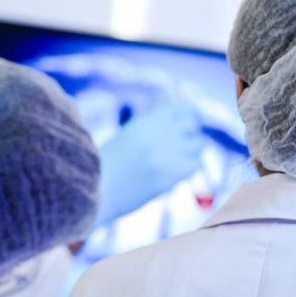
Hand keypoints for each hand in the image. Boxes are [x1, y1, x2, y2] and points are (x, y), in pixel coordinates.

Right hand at [94, 102, 205, 224]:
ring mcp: (169, 152)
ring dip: (193, 151)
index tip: (187, 126)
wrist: (94, 188)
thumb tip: (176, 122)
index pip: (184, 108)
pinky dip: (190, 169)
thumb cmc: (106, 166)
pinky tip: (176, 174)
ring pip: (200, 144)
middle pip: (194, 123)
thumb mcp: (130, 137)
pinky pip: (196, 165)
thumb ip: (153, 129)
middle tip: (184, 145)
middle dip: (192, 133)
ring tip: (179, 161)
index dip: (189, 117)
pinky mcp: (172, 173)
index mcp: (149, 120)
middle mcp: (162, 132)